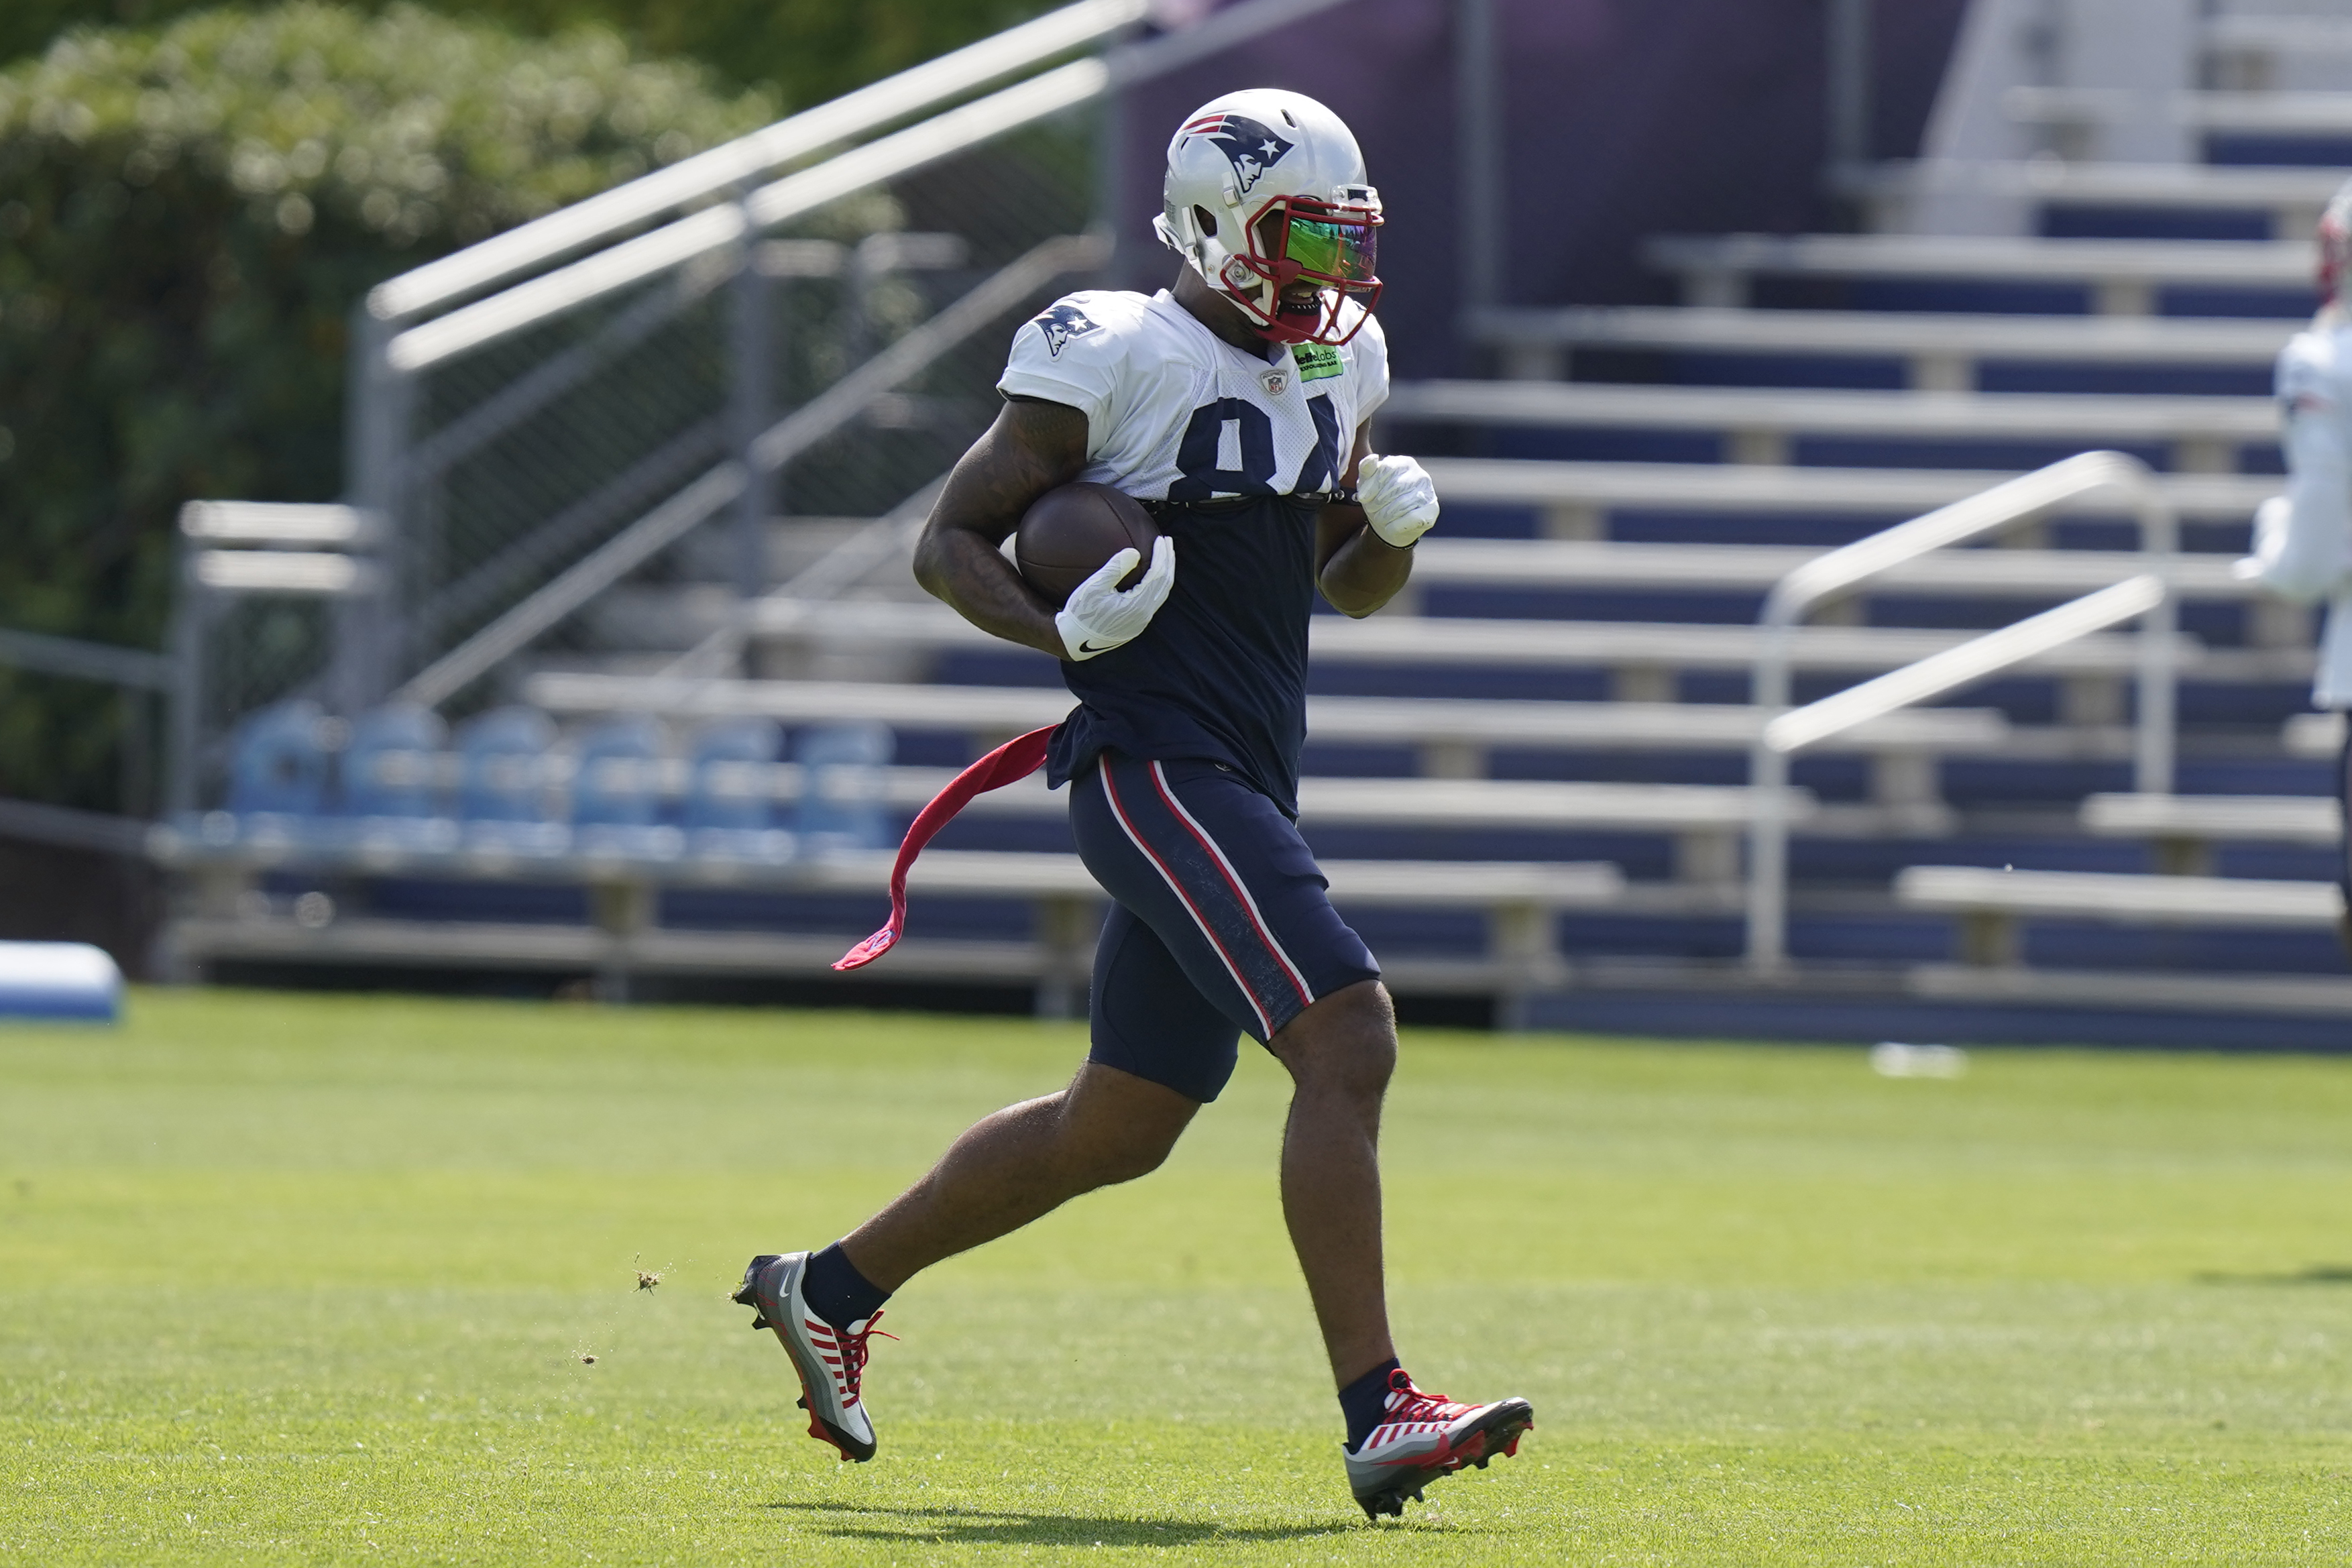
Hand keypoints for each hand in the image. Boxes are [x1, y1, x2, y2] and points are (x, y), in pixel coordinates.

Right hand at [1055, 535, 1174, 659]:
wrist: (1074, 641)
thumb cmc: (1081, 613)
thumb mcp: (1093, 588)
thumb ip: (1115, 569)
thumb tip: (1134, 551)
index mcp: (1138, 605)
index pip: (1158, 575)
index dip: (1161, 555)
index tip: (1160, 539)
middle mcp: (1144, 615)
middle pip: (1165, 584)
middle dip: (1168, 561)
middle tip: (1168, 541)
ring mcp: (1141, 621)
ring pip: (1161, 593)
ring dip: (1165, 572)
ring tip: (1165, 555)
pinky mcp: (1136, 624)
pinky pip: (1154, 600)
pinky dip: (1157, 584)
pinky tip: (1152, 575)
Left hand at [1356, 453, 1438, 547]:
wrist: (1390, 525)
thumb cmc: (1379, 499)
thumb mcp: (1367, 483)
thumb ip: (1366, 469)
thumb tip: (1372, 458)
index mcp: (1405, 463)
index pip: (1387, 469)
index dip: (1372, 485)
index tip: (1362, 497)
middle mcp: (1420, 475)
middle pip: (1395, 487)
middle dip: (1377, 501)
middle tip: (1371, 509)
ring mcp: (1428, 493)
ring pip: (1403, 504)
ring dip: (1385, 515)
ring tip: (1380, 518)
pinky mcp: (1432, 511)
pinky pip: (1412, 518)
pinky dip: (1396, 526)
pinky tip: (1390, 527)